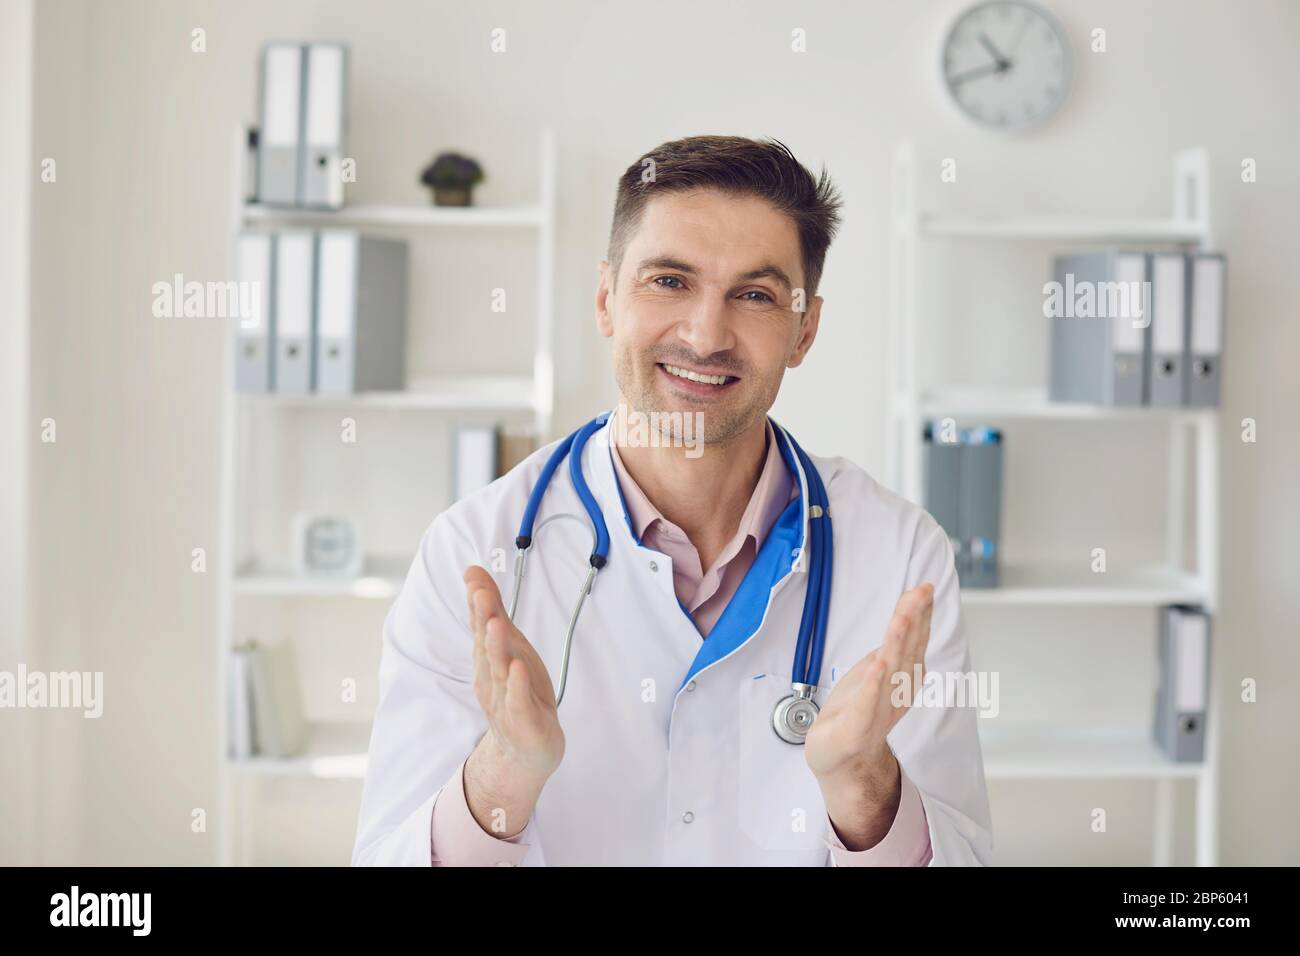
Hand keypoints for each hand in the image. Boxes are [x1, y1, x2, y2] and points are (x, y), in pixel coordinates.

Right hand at [464, 565, 563, 788]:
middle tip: (480, 593)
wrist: (525, 750)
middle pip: (486, 644)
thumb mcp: (508, 646)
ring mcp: (505, 698)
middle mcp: (492, 675)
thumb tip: (475, 573)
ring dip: (496, 647)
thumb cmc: (517, 691)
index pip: (481, 624)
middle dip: (483, 617)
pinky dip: (517, 686)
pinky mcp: (522, 720)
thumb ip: (492, 612)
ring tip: (496, 624)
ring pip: (500, 670)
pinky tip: (517, 668)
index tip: (473, 574)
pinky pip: (518, 701)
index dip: (479, 599)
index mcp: (488, 657)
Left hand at [804, 583, 933, 785]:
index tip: (925, 588)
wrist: (841, 759)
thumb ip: (895, 643)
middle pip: (907, 650)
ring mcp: (879, 709)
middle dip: (914, 620)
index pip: (914, 640)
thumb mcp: (878, 669)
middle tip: (921, 592)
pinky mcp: (858, 728)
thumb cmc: (859, 712)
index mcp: (903, 677)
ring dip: (896, 645)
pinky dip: (874, 685)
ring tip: (901, 619)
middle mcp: (897, 692)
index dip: (921, 613)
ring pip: (890, 672)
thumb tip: (911, 607)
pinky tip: (878, 666)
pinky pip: (868, 703)